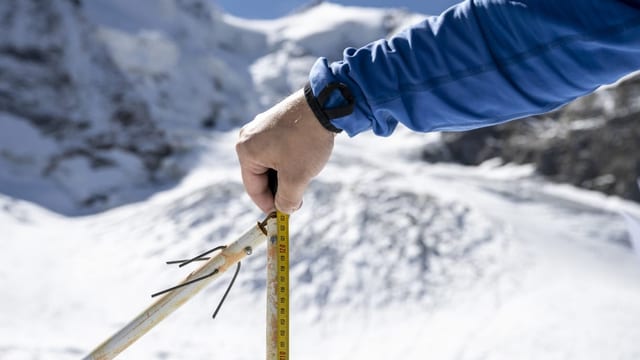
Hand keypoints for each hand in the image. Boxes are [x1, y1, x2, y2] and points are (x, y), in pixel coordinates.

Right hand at [236, 89, 334, 213]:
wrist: (324, 105)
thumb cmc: (306, 141)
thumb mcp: (297, 178)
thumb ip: (287, 200)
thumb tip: (284, 210)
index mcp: (246, 151)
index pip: (253, 189)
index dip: (269, 205)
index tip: (284, 215)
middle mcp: (247, 137)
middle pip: (260, 175)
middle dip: (279, 188)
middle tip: (299, 197)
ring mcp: (260, 127)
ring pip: (270, 163)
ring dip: (285, 174)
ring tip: (304, 175)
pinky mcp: (274, 121)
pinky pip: (276, 149)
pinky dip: (288, 159)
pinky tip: (304, 159)